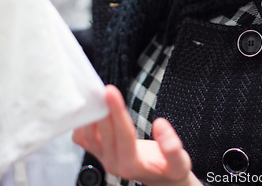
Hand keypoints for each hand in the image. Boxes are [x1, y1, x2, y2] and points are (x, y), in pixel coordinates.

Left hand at [72, 85, 197, 185]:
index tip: (111, 90)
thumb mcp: (180, 164)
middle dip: (101, 108)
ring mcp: (102, 158)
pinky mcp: (97, 152)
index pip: (123, 134)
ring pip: (87, 135)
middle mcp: (113, 163)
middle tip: (99, 85)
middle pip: (102, 133)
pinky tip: (89, 105)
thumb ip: (173, 148)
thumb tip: (160, 123)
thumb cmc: (169, 168)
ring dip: (90, 113)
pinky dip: (81, 121)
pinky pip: (81, 137)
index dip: (117, 112)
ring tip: (94, 91)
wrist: (158, 179)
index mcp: (133, 165)